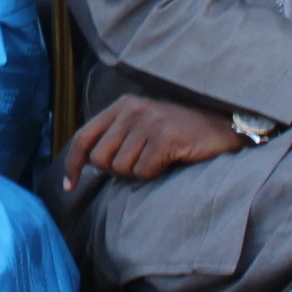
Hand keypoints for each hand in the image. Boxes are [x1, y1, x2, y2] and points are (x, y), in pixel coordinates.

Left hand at [58, 93, 247, 189]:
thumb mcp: (142, 125)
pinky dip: (154, 174)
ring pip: (121, 168)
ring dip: (138, 173)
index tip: (69, 186)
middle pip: (100, 158)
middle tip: (139, 166)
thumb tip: (89, 165)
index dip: (73, 164)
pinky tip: (169, 161)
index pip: (84, 137)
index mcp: (122, 106)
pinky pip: (143, 172)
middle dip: (116, 171)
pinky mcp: (165, 138)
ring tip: (157, 160)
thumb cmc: (180, 132)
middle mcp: (131, 110)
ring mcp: (148, 123)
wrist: (221, 126)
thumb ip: (116, 137)